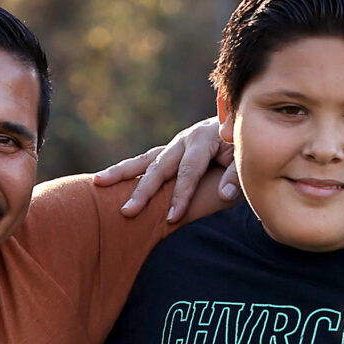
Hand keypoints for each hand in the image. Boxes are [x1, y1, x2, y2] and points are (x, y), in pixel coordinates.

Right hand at [94, 118, 238, 221]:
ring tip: (98, 183)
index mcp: (203, 139)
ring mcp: (173, 145)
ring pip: (144, 160)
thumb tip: (225, 195)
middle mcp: (184, 140)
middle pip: (159, 167)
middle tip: (127, 211)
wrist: (241, 125)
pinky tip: (106, 180)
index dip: (180, 195)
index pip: (189, 172)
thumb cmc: (245, 147)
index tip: (171, 218)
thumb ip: (236, 175)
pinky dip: (127, 170)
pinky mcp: (169, 151)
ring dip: (121, 173)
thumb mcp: (246, 159)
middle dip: (143, 191)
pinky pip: (145, 161)